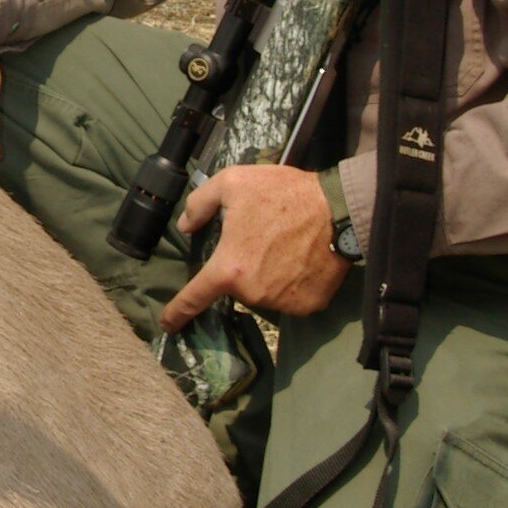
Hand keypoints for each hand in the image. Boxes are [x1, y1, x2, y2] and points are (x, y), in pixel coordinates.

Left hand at [161, 163, 350, 324]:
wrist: (338, 207)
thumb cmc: (283, 193)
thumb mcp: (233, 182)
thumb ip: (200, 204)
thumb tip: (186, 226)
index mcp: (229, 268)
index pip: (194, 298)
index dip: (178, 313)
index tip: (168, 325)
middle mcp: (253, 293)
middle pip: (238, 285)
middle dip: (245, 266)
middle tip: (264, 239)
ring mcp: (282, 303)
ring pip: (265, 293)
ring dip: (269, 276)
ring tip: (286, 247)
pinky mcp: (308, 306)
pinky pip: (291, 298)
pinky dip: (294, 284)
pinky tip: (302, 260)